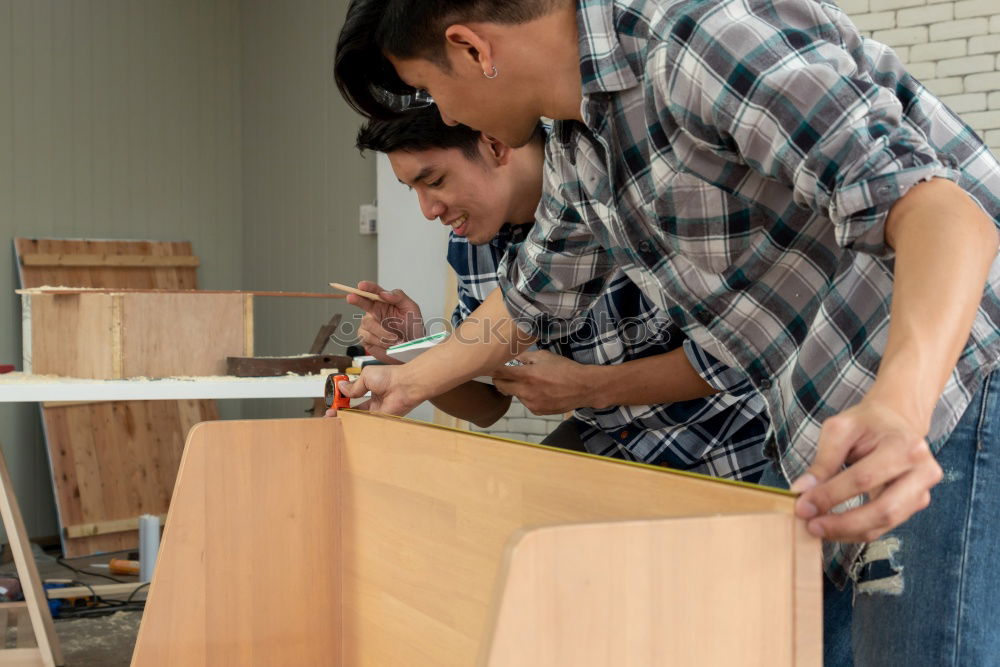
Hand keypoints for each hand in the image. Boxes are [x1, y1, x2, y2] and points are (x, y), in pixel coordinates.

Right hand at [331, 365, 420, 416]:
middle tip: (330, 411)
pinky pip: (366, 423)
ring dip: (346, 418)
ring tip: (332, 417)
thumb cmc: (391, 376)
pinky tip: (346, 421)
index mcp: (370, 386)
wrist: (404, 385)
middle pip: (354, 408)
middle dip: (341, 411)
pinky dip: (356, 423)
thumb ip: (354, 385)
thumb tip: (342, 388)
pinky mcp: (381, 418)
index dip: (342, 398)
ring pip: (358, 417)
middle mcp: (374, 399)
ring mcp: (377, 409)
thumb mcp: (366, 376)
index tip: (334, 399)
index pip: (353, 394)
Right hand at [346, 281, 424, 362]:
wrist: (413, 349)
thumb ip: (399, 297)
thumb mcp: (411, 309)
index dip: (367, 287)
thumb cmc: (412, 328)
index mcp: (384, 302)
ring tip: (396, 338)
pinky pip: (367, 337)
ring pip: (367, 323)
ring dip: (382, 331)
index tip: (361, 285)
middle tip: (351, 297)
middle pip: (362, 302)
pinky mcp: (366, 339)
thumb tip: (384, 293)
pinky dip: (380, 341)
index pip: (374, 291)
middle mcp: (374, 312)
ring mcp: (369, 326)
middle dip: (356, 299)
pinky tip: (389, 344)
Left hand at [490, 349, 593, 414]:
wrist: (583, 387)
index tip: (489, 365)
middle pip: (501, 386)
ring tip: (532, 382)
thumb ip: (525, 357)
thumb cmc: (565, 368)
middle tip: (505, 373)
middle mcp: (526, 391)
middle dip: (500, 379)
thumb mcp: (545, 356)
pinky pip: (526, 402)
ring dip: (517, 388)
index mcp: (526, 375)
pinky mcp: (537, 411)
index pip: (499, 372)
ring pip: (515, 394)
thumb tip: (512, 357)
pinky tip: (541, 391)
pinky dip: (528, 396)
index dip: (492, 368)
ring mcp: (531, 403)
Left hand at [790, 397, 942, 542]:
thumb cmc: (866, 423)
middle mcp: (923, 472)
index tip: (802, 506)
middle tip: (811, 526)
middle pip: (884, 510)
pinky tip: (833, 528)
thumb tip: (801, 492)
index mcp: (905, 446)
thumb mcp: (839, 430)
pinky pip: (884, 526)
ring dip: (848, 532)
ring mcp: (922, 491)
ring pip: (885, 524)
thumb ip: (823, 462)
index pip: (863, 478)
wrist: (896, 421)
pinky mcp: (914, 505)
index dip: (830, 495)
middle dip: (843, 523)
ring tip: (818, 529)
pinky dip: (856, 531)